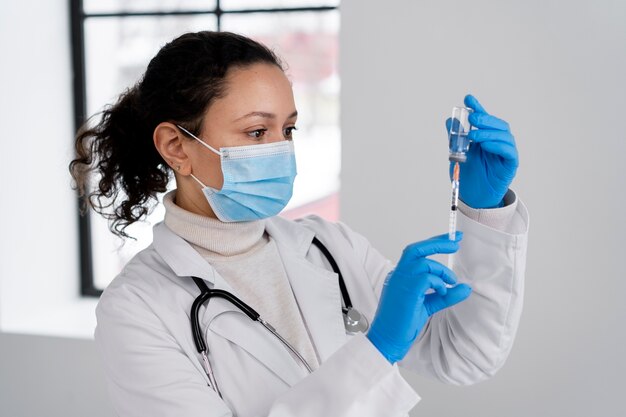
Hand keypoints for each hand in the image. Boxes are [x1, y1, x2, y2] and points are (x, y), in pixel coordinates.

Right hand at [366, 233, 471, 363]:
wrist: (388, 339)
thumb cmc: (403, 323)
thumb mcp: (429, 305)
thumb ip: (446, 295)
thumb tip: (466, 287)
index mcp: (400, 275)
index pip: (417, 252)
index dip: (435, 242)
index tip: (453, 239)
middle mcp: (398, 274)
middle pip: (417, 249)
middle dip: (439, 242)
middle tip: (457, 241)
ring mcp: (400, 281)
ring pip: (424, 263)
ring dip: (442, 271)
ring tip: (451, 282)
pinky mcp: (406, 290)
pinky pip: (426, 278)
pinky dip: (439, 283)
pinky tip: (443, 292)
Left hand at [446, 94, 518, 208]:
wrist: (474, 196)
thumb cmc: (469, 175)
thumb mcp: (458, 154)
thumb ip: (455, 138)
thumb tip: (450, 120)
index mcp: (486, 138)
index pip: (483, 120)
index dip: (478, 107)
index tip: (467, 98)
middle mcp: (497, 142)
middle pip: (497, 125)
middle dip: (485, 118)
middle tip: (471, 116)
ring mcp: (505, 152)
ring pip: (504, 136)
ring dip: (488, 132)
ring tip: (473, 134)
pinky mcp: (510, 164)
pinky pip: (509, 151)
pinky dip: (498, 146)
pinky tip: (486, 145)